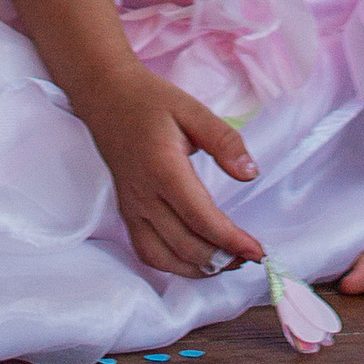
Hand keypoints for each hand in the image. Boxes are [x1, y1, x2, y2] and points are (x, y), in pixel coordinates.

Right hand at [81, 67, 264, 279]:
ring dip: (199, 269)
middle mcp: (144, 195)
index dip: (232, 240)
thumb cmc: (150, 100)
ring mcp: (131, 207)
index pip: (202, 219)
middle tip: (250, 257)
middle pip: (186, 245)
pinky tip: (196, 261)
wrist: (105, 95)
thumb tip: (250, 174)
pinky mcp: (126, 211)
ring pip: (165, 257)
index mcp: (163, 169)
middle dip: (223, 258)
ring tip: (229, 262)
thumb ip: (224, 141)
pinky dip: (173, 265)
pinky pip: (147, 251)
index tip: (258, 250)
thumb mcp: (193, 110)